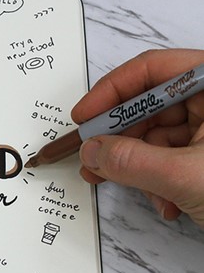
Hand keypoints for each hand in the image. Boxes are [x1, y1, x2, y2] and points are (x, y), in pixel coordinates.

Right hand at [71, 49, 203, 226]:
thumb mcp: (188, 176)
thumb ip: (131, 161)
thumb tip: (92, 150)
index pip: (154, 70)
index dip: (111, 91)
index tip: (84, 115)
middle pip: (150, 105)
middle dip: (118, 136)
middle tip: (93, 155)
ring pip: (155, 136)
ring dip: (135, 165)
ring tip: (124, 185)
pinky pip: (168, 158)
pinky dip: (156, 180)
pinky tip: (163, 202)